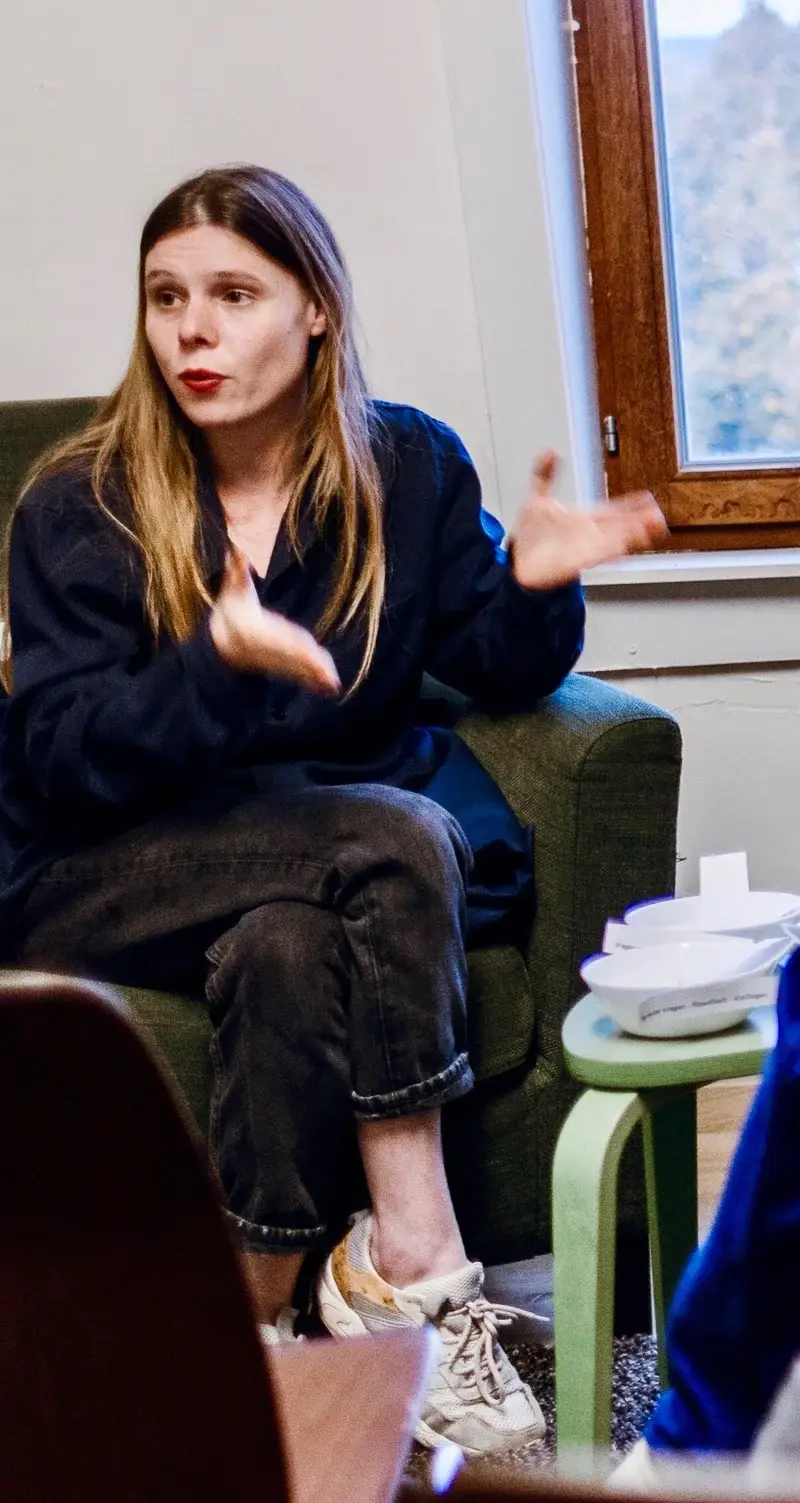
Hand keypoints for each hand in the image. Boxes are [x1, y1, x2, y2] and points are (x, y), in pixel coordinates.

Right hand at [210, 547, 340, 695]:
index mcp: (257, 629)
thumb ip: (235, 572)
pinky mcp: (285, 665)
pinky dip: (315, 681)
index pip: (276, 635)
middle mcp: (269, 647)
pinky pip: (302, 675)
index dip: (289, 642)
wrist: (223, 643)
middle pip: (291, 655)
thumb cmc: (232, 610)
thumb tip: (235, 550)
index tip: (305, 646)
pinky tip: (332, 687)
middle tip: (327, 673)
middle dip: (308, 663)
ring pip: (298, 668)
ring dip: (316, 676)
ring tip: (333, 683)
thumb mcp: (232, 590)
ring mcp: (278, 659)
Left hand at [510, 452, 668, 590]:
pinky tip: (625, 547)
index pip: (613, 509)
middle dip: (640, 521)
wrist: (518, 563)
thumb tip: (548, 451)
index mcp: (584, 519)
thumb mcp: (537, 500)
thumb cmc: (532, 536)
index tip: (649, 499)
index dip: (630, 505)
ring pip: (615, 541)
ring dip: (633, 536)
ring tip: (652, 531)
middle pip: (620, 526)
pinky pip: (597, 556)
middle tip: (659, 517)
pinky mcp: (575, 563)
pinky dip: (611, 551)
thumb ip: (543, 475)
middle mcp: (589, 534)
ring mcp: (584, 549)